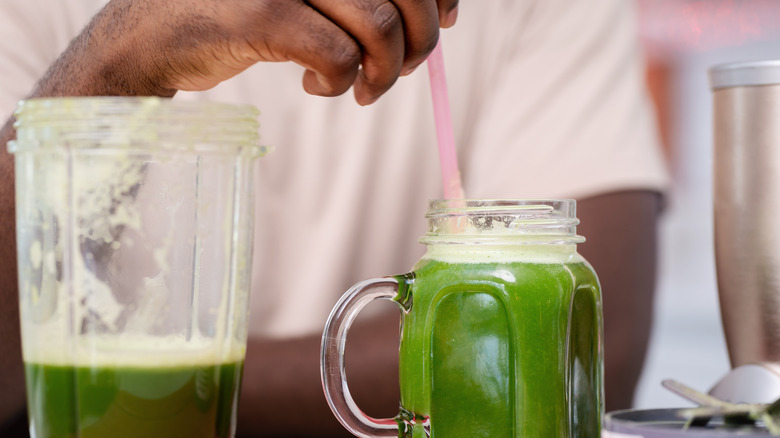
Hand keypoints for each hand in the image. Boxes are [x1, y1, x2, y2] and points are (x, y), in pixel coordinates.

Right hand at [88, 0, 458, 104]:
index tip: (445, 22)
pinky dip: (341, 82)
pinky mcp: (263, 13)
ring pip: (379, 25)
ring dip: (385, 71)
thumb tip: (439, 15)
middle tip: (405, 68)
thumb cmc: (237, 11)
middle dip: (420, 38)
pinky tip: (319, 86)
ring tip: (364, 88)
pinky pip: (339, 57)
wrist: (152, 34)